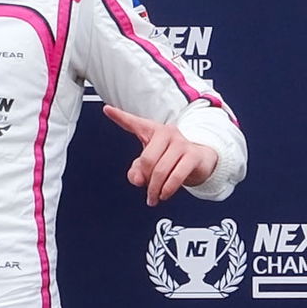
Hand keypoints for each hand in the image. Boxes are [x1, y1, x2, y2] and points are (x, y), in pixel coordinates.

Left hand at [103, 105, 217, 206]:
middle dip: (144, 178)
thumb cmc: (170, 158)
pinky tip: (164, 194)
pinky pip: (176, 176)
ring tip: (154, 197)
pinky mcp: (193, 155)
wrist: (200, 160)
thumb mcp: (149, 164)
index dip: (120, 117)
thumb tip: (138, 180)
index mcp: (152, 131)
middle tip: (146, 188)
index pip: (134, 123)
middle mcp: (167, 133)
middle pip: (147, 160)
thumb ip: (136, 171)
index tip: (107, 109)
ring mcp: (181, 143)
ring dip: (155, 189)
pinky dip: (167, 189)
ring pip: (161, 170)